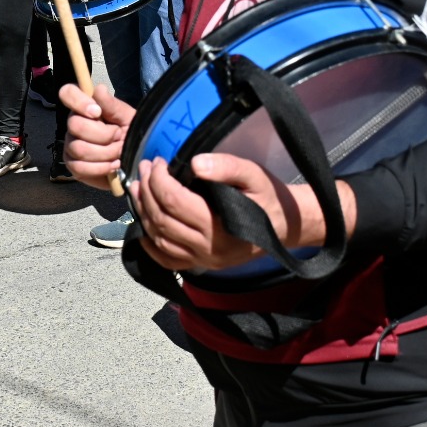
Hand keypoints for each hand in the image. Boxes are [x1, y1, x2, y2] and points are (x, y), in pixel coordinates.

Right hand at [59, 81, 133, 190]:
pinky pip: (79, 167)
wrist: (135, 159)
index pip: (67, 93)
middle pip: (75, 125)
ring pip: (79, 148)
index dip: (78, 101)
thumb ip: (112, 105)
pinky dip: (101, 168)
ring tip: (119, 152)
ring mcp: (70, 145)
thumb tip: (99, 88)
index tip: (97, 112)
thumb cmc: (130, 133)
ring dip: (105, 153)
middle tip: (119, 136)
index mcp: (85, 107)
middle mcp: (74, 124)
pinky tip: (112, 165)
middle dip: (103, 134)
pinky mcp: (73, 165)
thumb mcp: (127, 117)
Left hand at [131, 153, 349, 272]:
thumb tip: (194, 162)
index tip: (158, 161)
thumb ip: (226, 167)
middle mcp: (208, 248)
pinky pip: (167, 260)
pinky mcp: (202, 265)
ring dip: (143, 213)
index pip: (174, 201)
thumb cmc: (270, 198)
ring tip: (139, 188)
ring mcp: (203, 260)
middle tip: (145, 168)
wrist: (288, 226)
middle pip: (162, 219)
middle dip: (147, 191)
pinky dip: (149, 244)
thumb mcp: (254, 175)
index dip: (158, 179)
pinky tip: (143, 225)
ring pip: (159, 240)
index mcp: (219, 226)